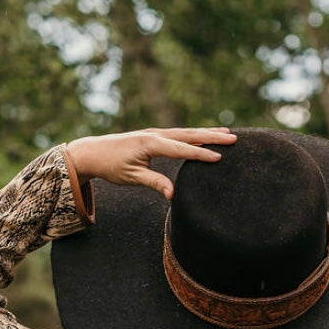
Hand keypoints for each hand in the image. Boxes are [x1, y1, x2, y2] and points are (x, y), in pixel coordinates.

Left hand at [64, 127, 236, 201]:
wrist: (94, 152)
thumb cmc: (111, 166)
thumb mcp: (132, 178)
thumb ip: (154, 183)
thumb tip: (173, 195)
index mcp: (151, 144)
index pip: (181, 149)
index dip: (200, 154)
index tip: (219, 158)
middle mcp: (155, 135)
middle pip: (189, 135)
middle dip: (211, 137)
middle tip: (233, 138)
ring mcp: (156, 134)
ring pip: (186, 133)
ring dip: (206, 133)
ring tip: (226, 133)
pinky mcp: (155, 137)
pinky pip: (179, 135)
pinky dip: (194, 135)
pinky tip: (205, 136)